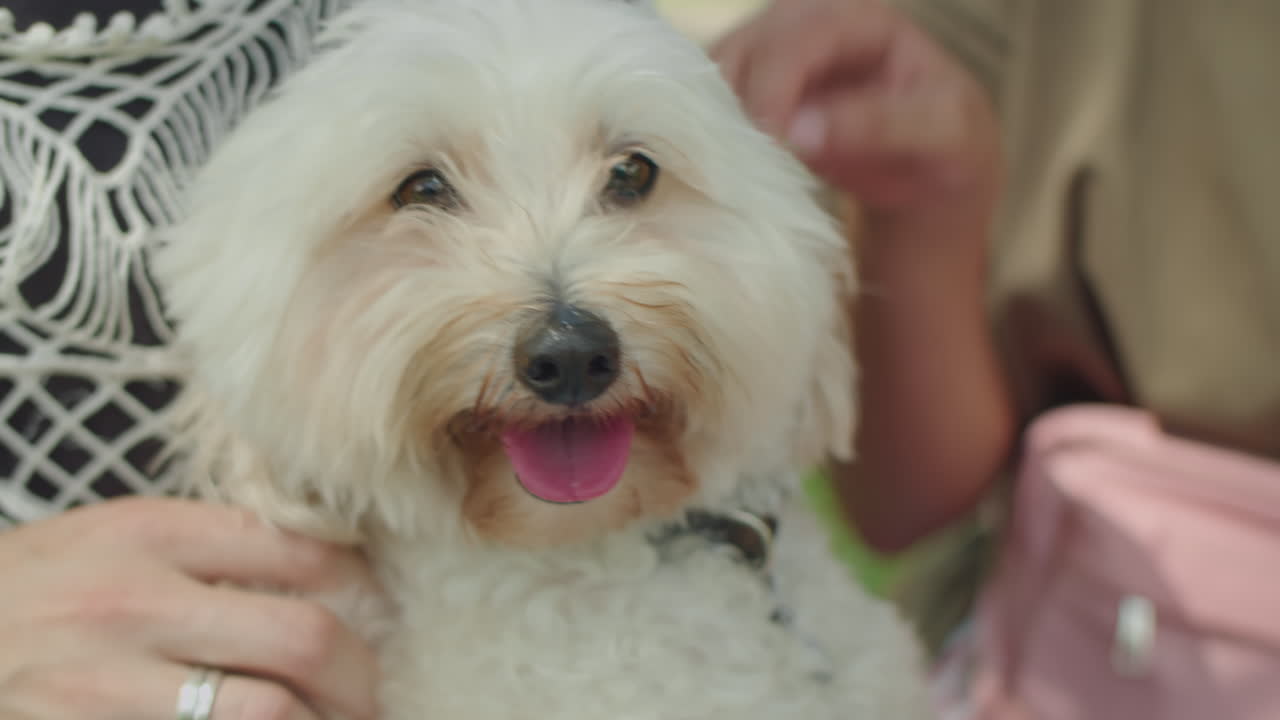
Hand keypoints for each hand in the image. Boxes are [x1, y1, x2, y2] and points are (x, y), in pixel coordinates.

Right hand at [0, 497, 380, 719]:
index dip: (357, 586)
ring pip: (268, 713)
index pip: (296, 550)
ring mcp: (105, 685)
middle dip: (358, 675)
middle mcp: (131, 605)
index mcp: (146, 534)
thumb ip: (207, 545)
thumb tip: (329, 566)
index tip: (370, 611)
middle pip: (301, 638)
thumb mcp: (110, 537)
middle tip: (368, 694)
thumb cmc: (36, 590)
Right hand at [713, 0, 999, 216]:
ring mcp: (777, 58)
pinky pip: (713, 104)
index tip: (770, 140)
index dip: (775, 85)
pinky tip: (723, 168)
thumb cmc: (946, 142)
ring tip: (731, 171)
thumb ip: (880, 125)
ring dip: (714, 120)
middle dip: (735, 103)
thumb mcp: (940, 133)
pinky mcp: (755, 94)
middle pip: (747, 47)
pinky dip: (710, 134)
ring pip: (719, 72)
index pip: (800, 38)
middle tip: (739, 165)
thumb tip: (800, 132)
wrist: (930, 169)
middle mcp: (811, 25)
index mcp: (864, 19)